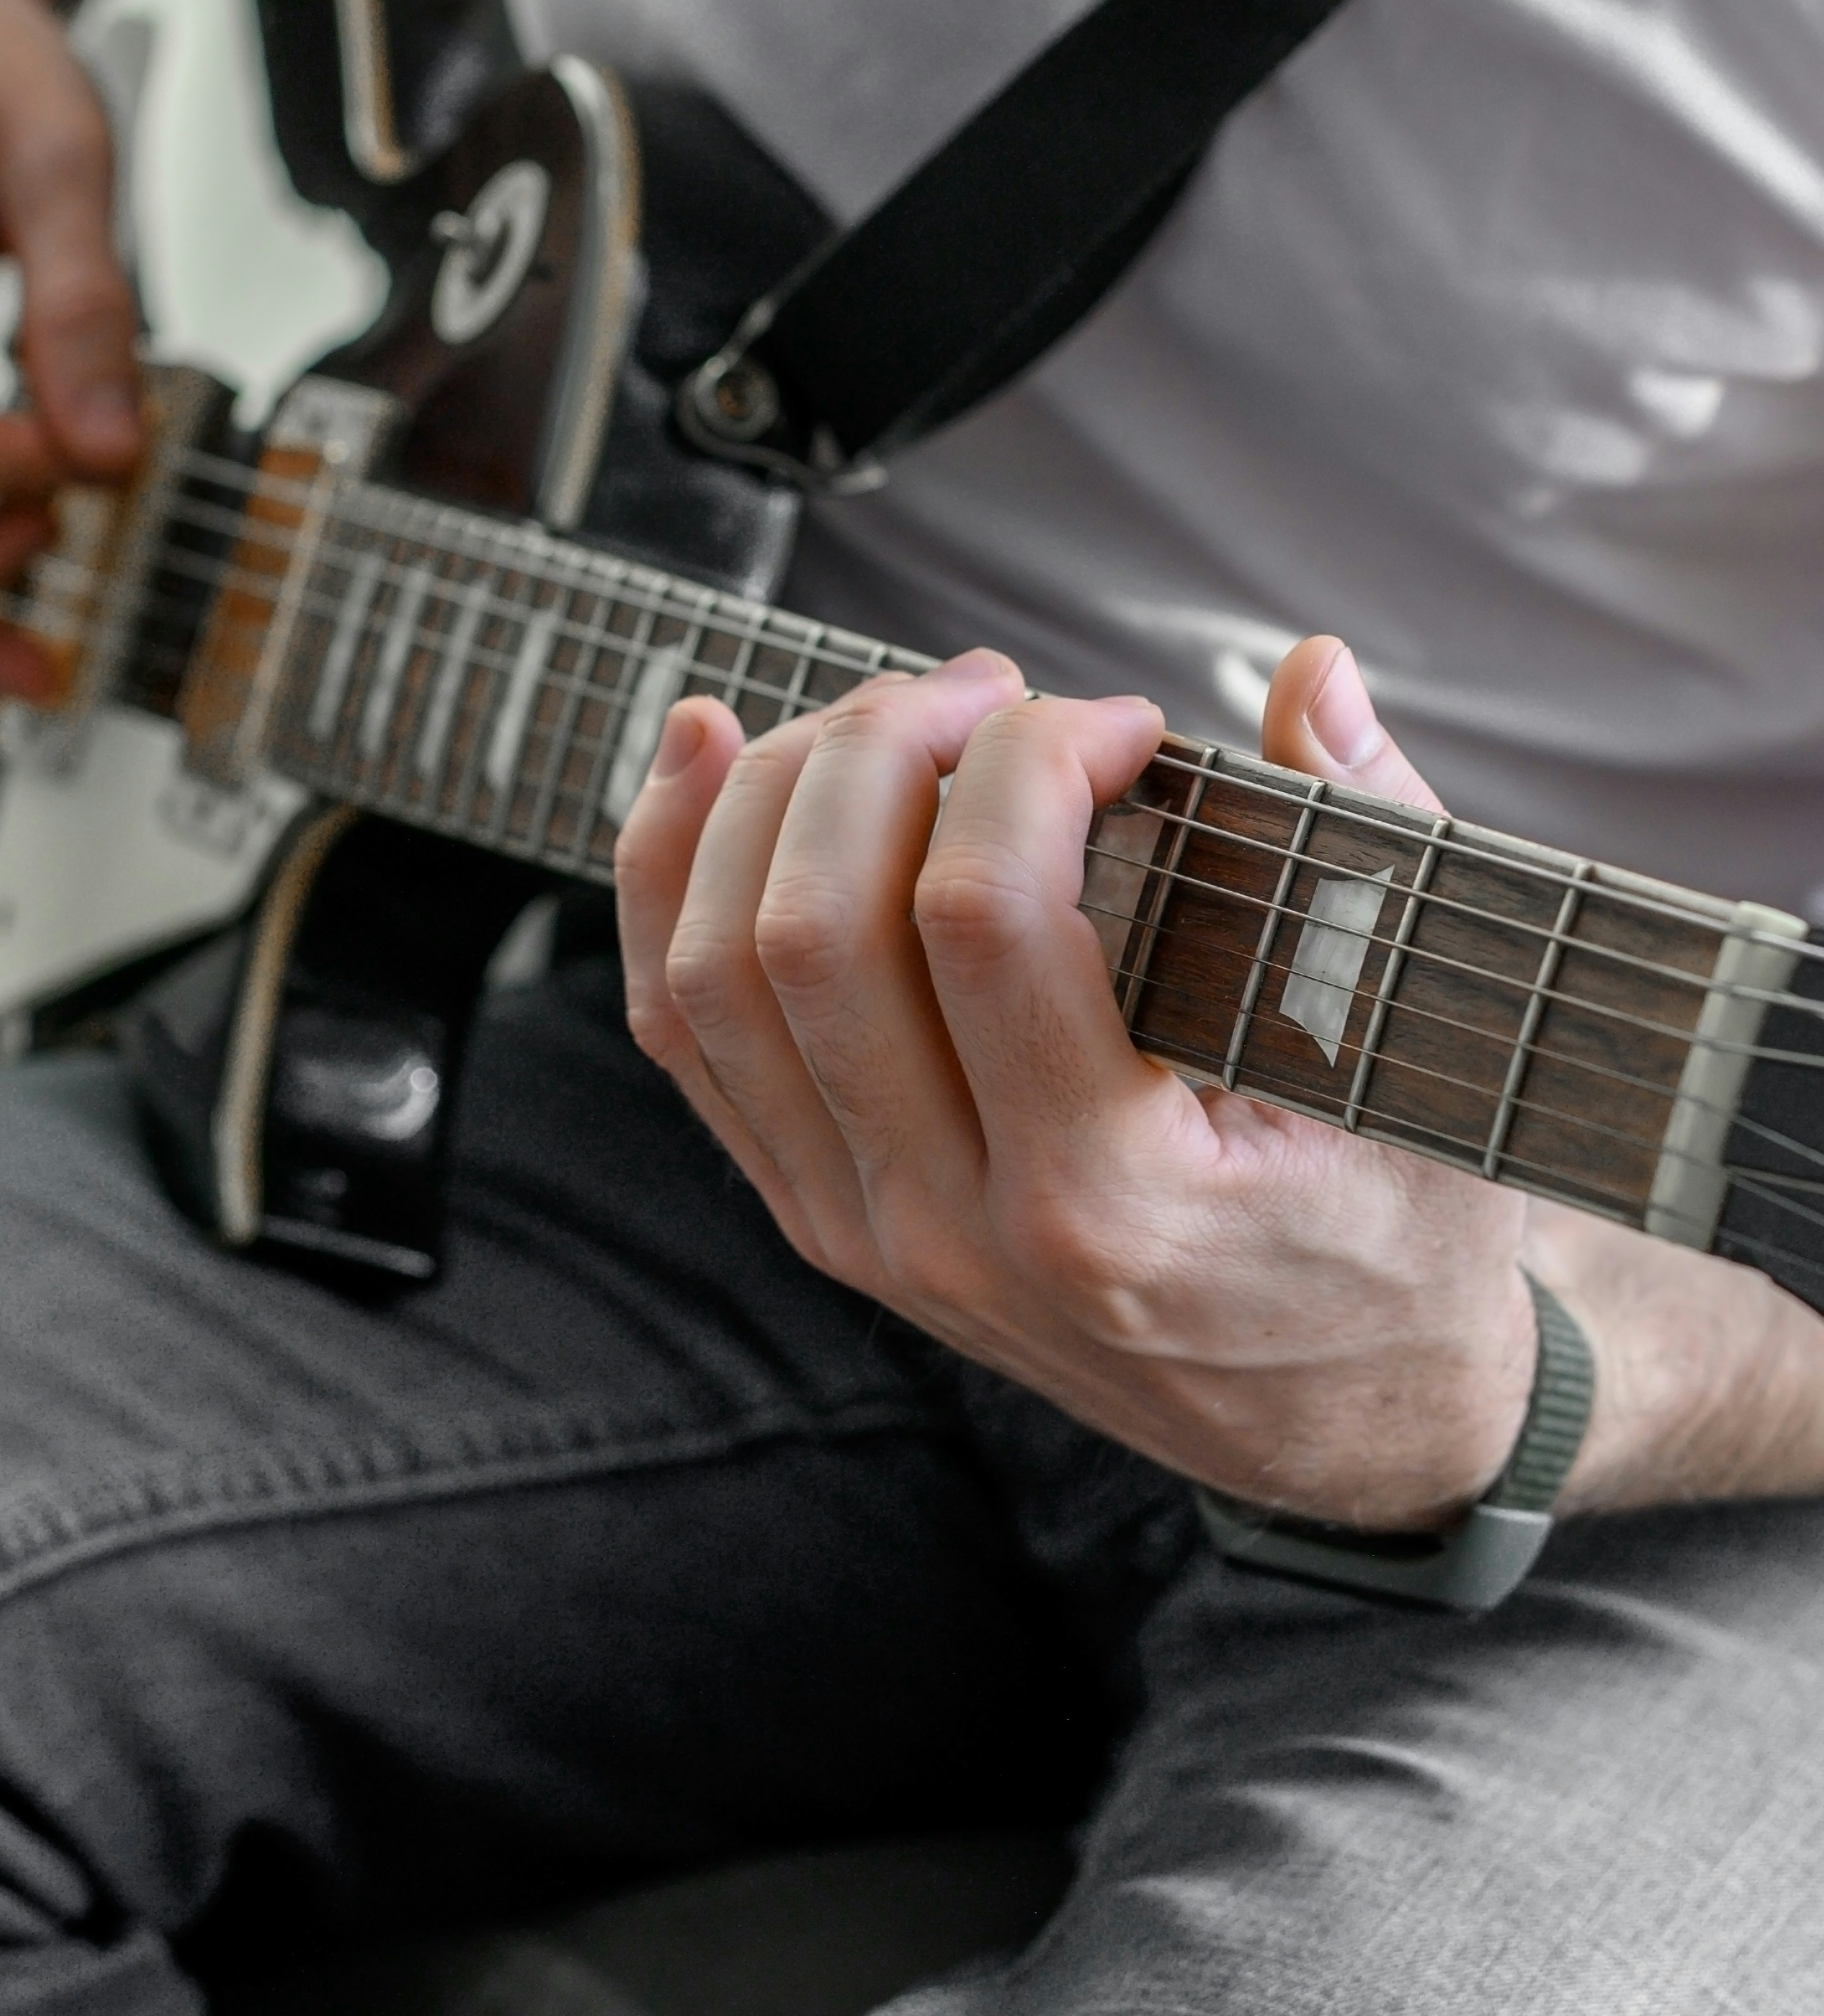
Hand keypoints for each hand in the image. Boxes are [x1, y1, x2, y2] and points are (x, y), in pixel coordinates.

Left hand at [616, 637, 1539, 1530]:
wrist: (1345, 1425)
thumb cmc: (1395, 1233)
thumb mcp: (1425, 1062)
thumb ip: (1371, 846)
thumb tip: (1310, 671)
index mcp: (1112, 1207)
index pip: (985, 915)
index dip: (1033, 759)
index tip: (1126, 723)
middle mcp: (955, 1235)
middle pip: (818, 931)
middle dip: (884, 750)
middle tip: (992, 689)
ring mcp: (866, 1236)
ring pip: (718, 975)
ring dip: (773, 796)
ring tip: (887, 715)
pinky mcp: (819, 1217)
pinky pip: (686, 1031)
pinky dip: (671, 878)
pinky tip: (711, 759)